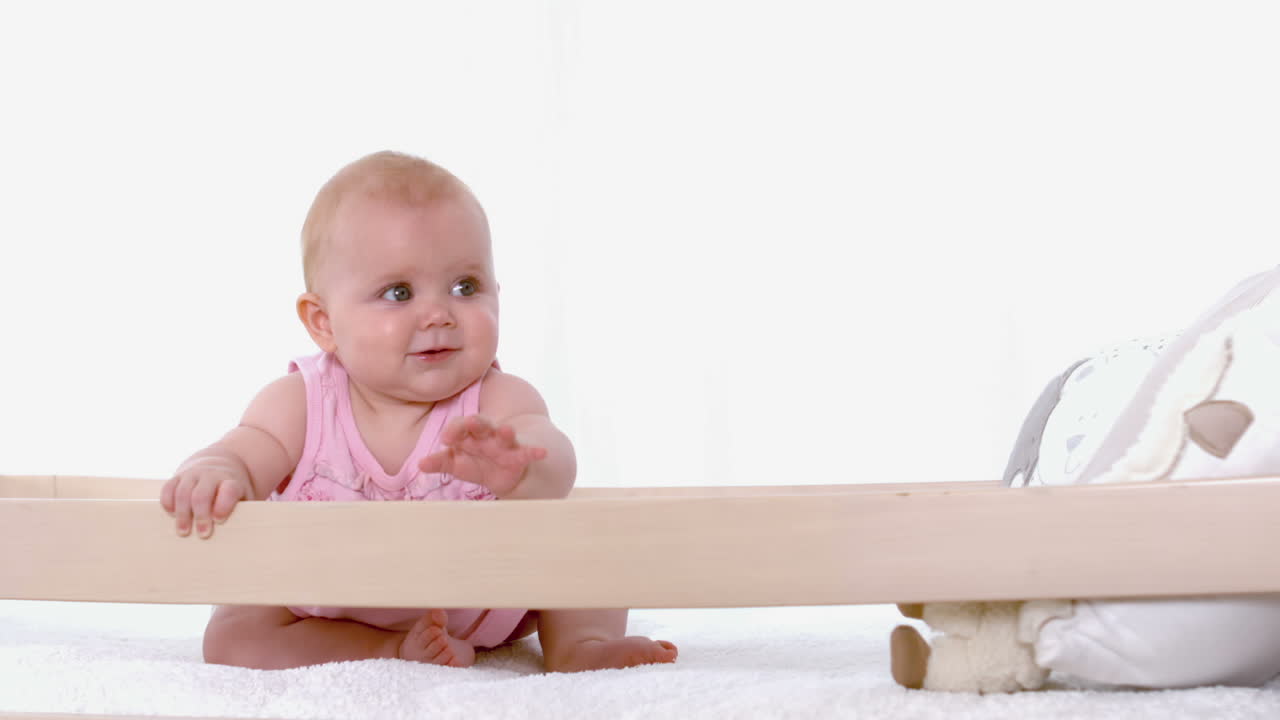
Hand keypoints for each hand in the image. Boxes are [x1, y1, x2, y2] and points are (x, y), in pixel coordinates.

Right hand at [159, 457, 252, 537]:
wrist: (220, 466)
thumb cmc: (232, 493)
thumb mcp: (243, 499)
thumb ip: (242, 513)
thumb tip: (238, 538)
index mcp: (230, 481)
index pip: (228, 490)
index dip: (223, 505)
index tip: (219, 520)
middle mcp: (211, 475)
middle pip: (202, 494)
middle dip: (201, 516)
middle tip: (203, 535)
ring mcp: (193, 474)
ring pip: (183, 492)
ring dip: (182, 514)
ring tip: (184, 532)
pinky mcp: (178, 476)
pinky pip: (168, 488)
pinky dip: (168, 503)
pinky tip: (172, 515)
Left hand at [418, 415, 546, 497]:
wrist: (505, 471)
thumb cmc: (477, 462)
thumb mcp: (457, 464)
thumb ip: (440, 462)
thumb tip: (420, 464)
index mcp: (468, 435)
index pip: (459, 428)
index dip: (454, 432)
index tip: (446, 438)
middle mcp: (486, 435)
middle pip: (481, 426)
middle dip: (476, 424)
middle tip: (472, 422)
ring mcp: (504, 444)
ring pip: (504, 435)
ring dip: (505, 432)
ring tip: (507, 430)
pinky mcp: (520, 455)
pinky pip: (528, 453)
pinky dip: (535, 452)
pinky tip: (542, 453)